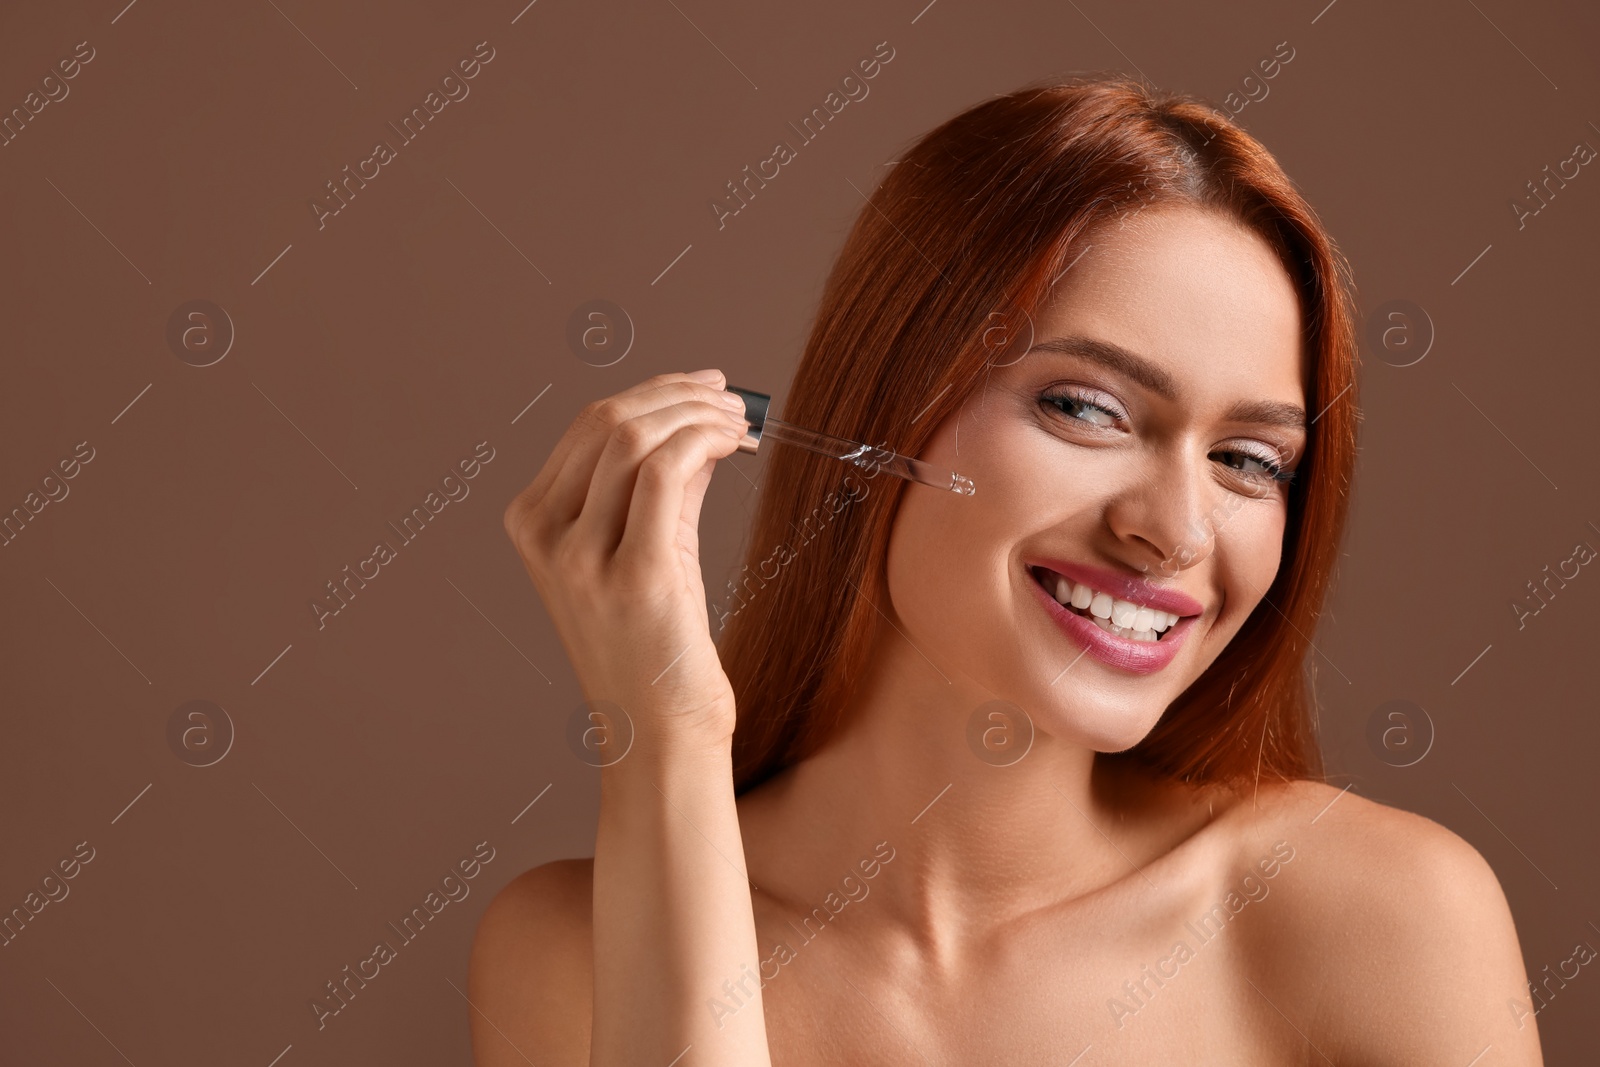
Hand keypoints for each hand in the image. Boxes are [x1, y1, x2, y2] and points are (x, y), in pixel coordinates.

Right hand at [502, 369, 748, 748]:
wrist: (660, 731)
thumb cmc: (656, 646)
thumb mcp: (646, 549)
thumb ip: (659, 485)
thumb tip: (695, 419)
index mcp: (533, 524)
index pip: (587, 425)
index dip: (652, 392)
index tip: (703, 388)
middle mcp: (546, 537)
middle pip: (606, 420)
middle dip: (676, 393)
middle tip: (730, 397)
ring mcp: (583, 558)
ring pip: (633, 437)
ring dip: (696, 411)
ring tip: (739, 419)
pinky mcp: (636, 575)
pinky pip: (664, 473)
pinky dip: (703, 440)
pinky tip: (733, 443)